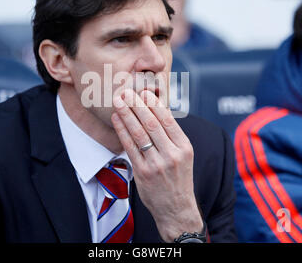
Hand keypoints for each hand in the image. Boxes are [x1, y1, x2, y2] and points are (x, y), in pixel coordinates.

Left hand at [112, 89, 202, 241]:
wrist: (176, 209)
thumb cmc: (178, 179)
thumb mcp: (183, 156)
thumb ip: (171, 136)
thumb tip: (156, 110)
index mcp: (184, 147)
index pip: (168, 120)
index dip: (155, 104)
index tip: (144, 92)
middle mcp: (172, 155)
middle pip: (152, 124)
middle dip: (137, 105)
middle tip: (127, 91)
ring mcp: (157, 165)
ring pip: (139, 133)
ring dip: (127, 115)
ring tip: (119, 101)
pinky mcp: (143, 173)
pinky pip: (130, 147)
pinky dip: (122, 131)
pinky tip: (117, 120)